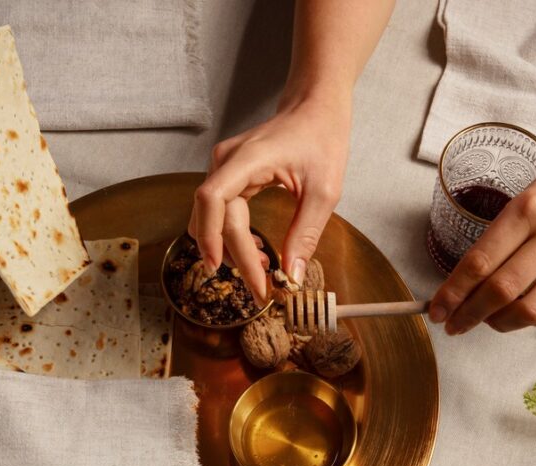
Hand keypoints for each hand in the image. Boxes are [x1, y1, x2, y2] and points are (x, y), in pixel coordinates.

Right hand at [188, 94, 350, 299]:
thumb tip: (291, 275)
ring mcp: (224, 166)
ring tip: (260, 269)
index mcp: (246, 159)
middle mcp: (225, 161)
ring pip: (211, 217)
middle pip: (212, 216)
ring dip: (228, 247)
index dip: (221, 244)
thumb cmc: (322, 138)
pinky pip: (220, 210)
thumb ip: (305, 234)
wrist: (316, 107)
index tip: (249, 277)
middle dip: (232, 256)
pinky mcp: (229, 174)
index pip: (213, 203)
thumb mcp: (324, 191)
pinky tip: (256, 250)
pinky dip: (232, 234)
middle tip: (258, 288)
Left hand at [428, 158, 535, 333]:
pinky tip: (518, 315)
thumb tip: (461, 288)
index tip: (436, 311)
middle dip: (469, 314)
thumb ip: (496, 242)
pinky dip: (530, 322)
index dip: (453, 292)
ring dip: (499, 323)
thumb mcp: (522, 202)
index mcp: (527, 210)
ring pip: (529, 310)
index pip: (480, 261)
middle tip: (453, 325)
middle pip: (502, 289)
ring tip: (487, 321)